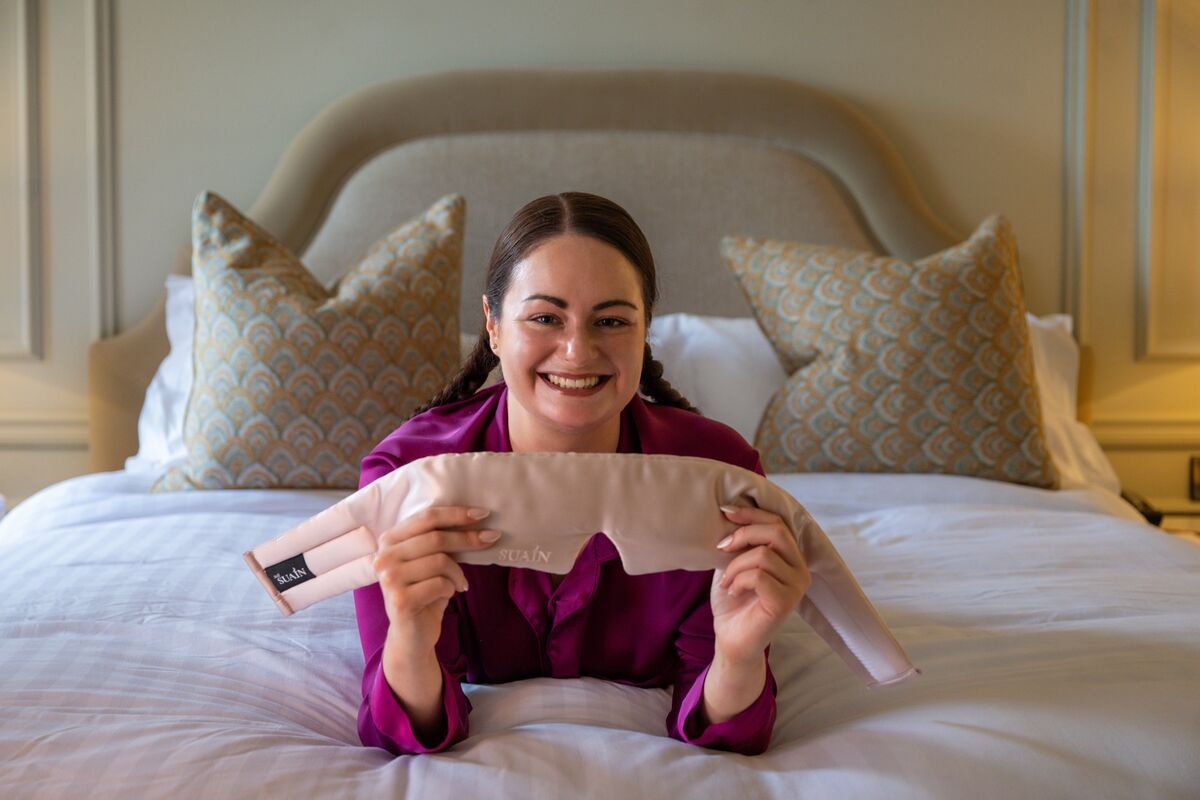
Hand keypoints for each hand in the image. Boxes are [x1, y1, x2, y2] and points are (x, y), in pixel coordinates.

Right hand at [374, 505, 499, 662]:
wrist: (411, 635)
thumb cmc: (425, 593)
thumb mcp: (431, 562)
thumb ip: (441, 541)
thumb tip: (476, 519)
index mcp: (389, 540)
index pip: (426, 517)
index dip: (456, 514)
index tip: (483, 514)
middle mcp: (384, 557)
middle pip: (436, 538)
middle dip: (468, 538)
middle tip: (492, 538)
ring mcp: (389, 580)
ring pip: (441, 561)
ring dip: (458, 573)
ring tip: (460, 582)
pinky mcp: (401, 601)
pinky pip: (441, 584)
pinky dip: (452, 588)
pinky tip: (450, 594)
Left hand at [710, 504, 810, 664]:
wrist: (731, 639)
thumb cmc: (733, 601)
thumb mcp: (733, 563)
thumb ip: (739, 542)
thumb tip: (729, 513)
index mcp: (790, 557)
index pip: (778, 523)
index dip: (751, 513)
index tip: (725, 512)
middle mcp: (800, 570)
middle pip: (776, 532)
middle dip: (744, 534)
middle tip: (721, 547)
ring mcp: (796, 587)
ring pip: (764, 555)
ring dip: (735, 565)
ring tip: (726, 581)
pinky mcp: (786, 603)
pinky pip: (759, 577)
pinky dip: (738, 581)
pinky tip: (732, 592)